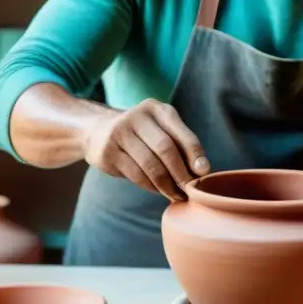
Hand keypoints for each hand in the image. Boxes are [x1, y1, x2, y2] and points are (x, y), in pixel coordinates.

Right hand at [86, 99, 209, 201]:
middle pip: (166, 149)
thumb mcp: (160, 129)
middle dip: (181, 173)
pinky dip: (151, 186)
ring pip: (150, 165)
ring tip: (176, 194)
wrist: (98, 131)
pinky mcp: (108, 152)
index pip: (181, 133)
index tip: (204, 172)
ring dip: (167, 185)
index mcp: (157, 109)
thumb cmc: (142, 134)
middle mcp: (137, 116)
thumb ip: (180, 145)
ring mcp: (120, 133)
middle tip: (190, 189)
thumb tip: (203, 170)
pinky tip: (158, 189)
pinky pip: (136, 175)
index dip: (195, 154)